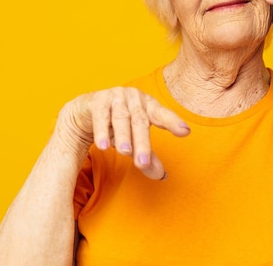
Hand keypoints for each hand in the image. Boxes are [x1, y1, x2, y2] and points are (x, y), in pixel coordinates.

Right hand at [55, 87, 189, 179]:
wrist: (88, 109)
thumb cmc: (119, 124)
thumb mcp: (134, 139)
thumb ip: (147, 155)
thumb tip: (161, 176)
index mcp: (148, 106)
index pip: (162, 115)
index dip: (173, 122)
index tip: (185, 131)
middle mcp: (134, 99)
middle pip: (140, 123)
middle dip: (142, 143)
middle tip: (143, 163)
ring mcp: (116, 97)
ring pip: (121, 119)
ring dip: (123, 136)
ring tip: (125, 153)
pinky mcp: (98, 100)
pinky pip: (101, 117)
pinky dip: (102, 132)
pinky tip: (103, 146)